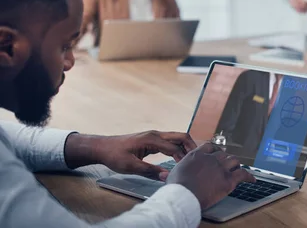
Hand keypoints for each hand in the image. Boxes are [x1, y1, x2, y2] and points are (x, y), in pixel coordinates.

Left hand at [66, 130, 196, 180]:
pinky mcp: (152, 140)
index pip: (174, 148)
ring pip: (177, 137)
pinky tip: (180, 158)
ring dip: (186, 147)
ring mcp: (155, 136)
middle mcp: (156, 134)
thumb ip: (150, 171)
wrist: (103, 147)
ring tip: (192, 160)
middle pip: (181, 136)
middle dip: (191, 146)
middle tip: (198, 159)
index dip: (182, 159)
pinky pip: (170, 141)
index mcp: (151, 139)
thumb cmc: (114, 155)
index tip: (188, 170)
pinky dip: (178, 148)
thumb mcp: (130, 166)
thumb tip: (167, 176)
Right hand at [167, 144, 255, 209]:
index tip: (217, 153)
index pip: (209, 147)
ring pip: (234, 161)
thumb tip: (161, 175)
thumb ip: (171, 172)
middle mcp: (210, 159)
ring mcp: (220, 168)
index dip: (215, 150)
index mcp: (196, 155)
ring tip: (238, 169)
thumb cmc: (175, 188)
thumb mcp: (171, 176)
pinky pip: (243, 175)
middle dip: (226, 158)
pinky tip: (252, 179)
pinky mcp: (228, 180)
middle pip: (223, 154)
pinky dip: (249, 177)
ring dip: (236, 165)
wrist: (183, 196)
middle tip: (228, 163)